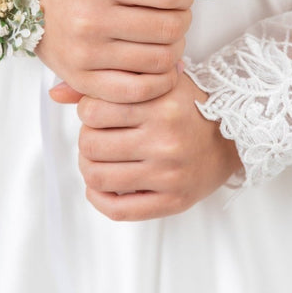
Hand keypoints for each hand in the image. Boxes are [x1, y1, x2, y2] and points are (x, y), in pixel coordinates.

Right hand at [37, 0, 225, 103]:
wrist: (32, 1)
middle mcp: (91, 15)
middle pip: (171, 28)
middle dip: (181, 23)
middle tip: (171, 19)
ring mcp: (86, 51)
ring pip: (161, 60)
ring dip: (174, 51)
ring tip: (162, 41)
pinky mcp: (82, 79)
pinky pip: (139, 90)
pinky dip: (159, 82)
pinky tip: (158, 69)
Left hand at [72, 71, 241, 220]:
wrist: (236, 138)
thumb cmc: (189, 107)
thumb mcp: (156, 84)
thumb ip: (108, 85)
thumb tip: (55, 92)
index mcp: (160, 104)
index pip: (92, 110)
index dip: (87, 112)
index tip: (100, 113)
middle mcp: (165, 138)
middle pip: (90, 144)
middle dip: (87, 141)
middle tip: (99, 138)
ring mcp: (169, 173)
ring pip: (97, 175)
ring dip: (90, 167)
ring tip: (101, 159)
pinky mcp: (172, 201)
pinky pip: (116, 209)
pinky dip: (98, 198)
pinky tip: (103, 186)